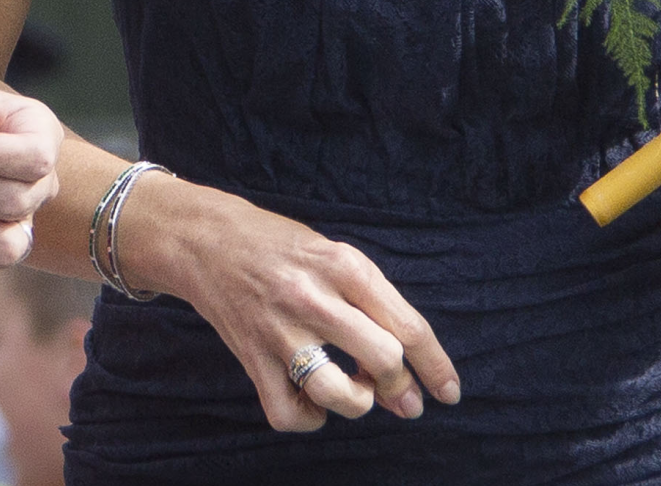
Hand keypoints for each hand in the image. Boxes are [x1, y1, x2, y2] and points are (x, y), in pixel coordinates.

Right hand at [129, 174, 460, 433]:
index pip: (407, 325)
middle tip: (400, 396)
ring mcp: (281, 331)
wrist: (210, 240)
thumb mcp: (335, 256)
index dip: (435, 365)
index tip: (450, 393)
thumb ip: (372, 305)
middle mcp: (316, 297)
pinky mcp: (252, 358)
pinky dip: (310, 419)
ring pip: (338, 393)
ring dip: (358, 404)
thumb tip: (405, 372)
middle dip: (399, 386)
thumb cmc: (284, 248)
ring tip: (357, 393)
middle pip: (383, 359)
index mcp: (345, 266)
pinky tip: (313, 402)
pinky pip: (289, 413)